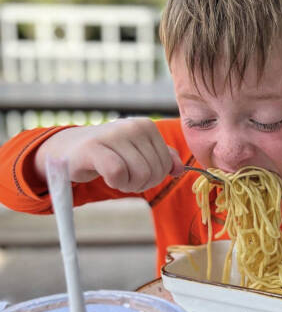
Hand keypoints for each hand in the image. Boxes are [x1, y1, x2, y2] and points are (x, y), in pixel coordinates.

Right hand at [34, 118, 183, 192]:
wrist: (70, 150)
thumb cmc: (108, 153)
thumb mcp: (138, 152)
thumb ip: (162, 158)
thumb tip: (180, 169)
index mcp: (147, 126)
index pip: (166, 163)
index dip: (155, 176)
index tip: (136, 172)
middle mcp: (132, 126)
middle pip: (154, 171)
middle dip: (140, 183)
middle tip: (123, 176)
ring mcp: (113, 135)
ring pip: (140, 174)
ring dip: (127, 184)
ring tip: (114, 175)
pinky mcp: (94, 148)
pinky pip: (118, 173)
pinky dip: (115, 182)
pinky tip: (106, 176)